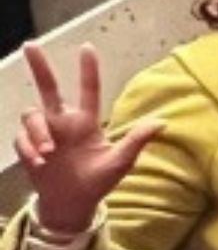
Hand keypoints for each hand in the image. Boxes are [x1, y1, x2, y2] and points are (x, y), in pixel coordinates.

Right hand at [14, 44, 160, 235]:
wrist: (74, 204)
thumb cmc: (98, 180)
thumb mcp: (120, 162)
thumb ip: (136, 141)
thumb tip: (163, 122)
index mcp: (86, 123)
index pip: (88, 91)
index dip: (88, 70)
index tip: (88, 48)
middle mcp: (63, 122)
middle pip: (48, 88)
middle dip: (39, 66)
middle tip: (30, 45)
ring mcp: (44, 134)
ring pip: (32, 116)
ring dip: (37, 131)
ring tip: (49, 151)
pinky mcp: (28, 148)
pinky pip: (21, 139)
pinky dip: (28, 148)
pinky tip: (40, 162)